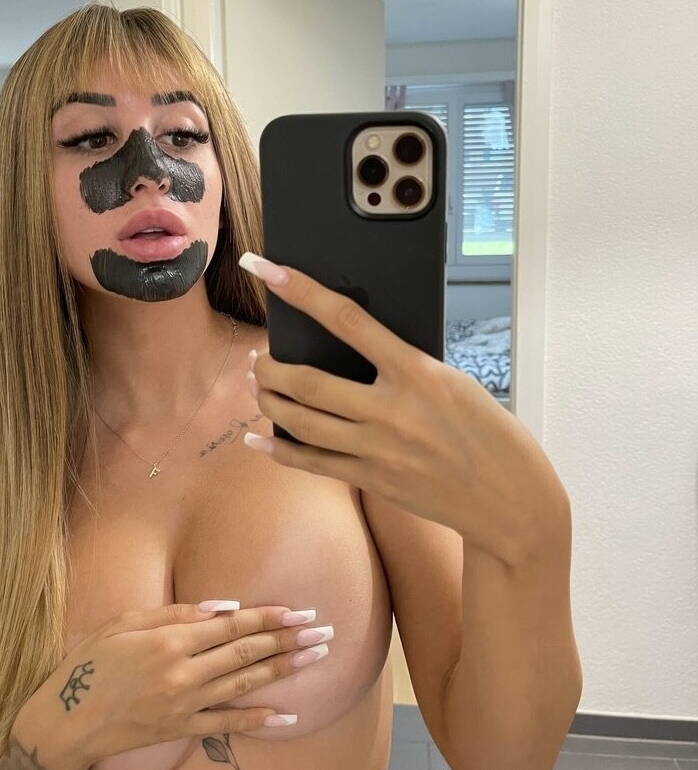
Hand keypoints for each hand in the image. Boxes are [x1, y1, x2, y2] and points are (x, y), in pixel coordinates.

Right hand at [24, 603, 329, 769]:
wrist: (65, 723)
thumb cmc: (89, 665)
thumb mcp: (124, 623)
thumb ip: (176, 612)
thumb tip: (224, 606)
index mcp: (170, 640)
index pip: (232, 626)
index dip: (269, 618)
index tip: (298, 612)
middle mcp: (184, 672)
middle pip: (248, 653)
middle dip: (290, 641)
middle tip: (324, 631)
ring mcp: (185, 704)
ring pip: (246, 683)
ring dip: (285, 670)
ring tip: (317, 658)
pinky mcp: (182, 729)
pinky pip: (228, 725)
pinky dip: (260, 720)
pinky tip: (288, 715)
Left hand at [238, 253, 569, 563]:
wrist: (511, 500)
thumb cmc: (489, 433)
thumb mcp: (454, 382)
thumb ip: (404, 367)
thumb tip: (353, 353)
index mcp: (417, 373)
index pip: (346, 319)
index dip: (300, 290)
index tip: (266, 269)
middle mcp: (392, 411)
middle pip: (307, 381)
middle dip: (270, 366)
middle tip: (258, 357)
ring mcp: (378, 450)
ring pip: (301, 421)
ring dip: (269, 400)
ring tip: (259, 387)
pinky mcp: (373, 480)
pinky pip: (311, 464)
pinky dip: (278, 449)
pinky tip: (258, 439)